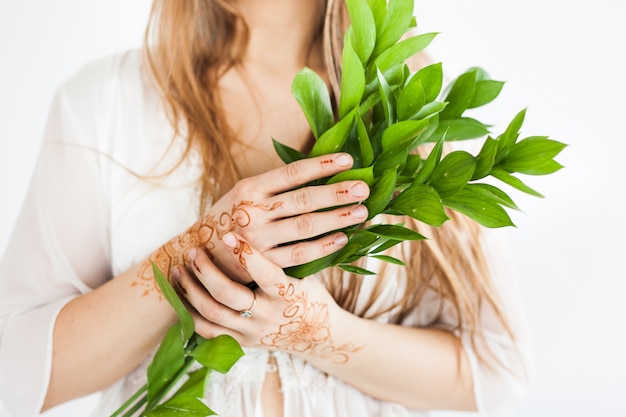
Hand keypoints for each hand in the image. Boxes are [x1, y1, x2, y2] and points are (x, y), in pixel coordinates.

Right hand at [151, 153, 368, 283]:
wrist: (200, 254)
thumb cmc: (231, 218)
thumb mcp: (245, 194)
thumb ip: (276, 187)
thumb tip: (322, 173)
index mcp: (250, 188)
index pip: (292, 173)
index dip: (321, 165)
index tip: (348, 160)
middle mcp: (253, 211)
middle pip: (302, 199)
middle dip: (336, 193)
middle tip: (363, 188)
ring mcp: (257, 239)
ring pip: (304, 227)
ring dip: (335, 219)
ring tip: (361, 212)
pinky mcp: (262, 263)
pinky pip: (298, 254)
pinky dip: (322, 246)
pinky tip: (343, 239)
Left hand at [173, 232, 360, 363]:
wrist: (315, 334)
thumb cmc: (307, 292)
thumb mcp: (303, 272)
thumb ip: (282, 252)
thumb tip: (258, 215)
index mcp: (288, 295)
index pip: (266, 274)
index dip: (246, 255)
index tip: (228, 235)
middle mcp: (268, 316)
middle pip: (228, 295)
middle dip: (206, 271)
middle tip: (194, 251)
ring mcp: (252, 332)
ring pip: (212, 313)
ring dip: (191, 289)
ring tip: (179, 269)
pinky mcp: (241, 342)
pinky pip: (207, 331)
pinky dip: (190, 312)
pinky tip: (180, 294)